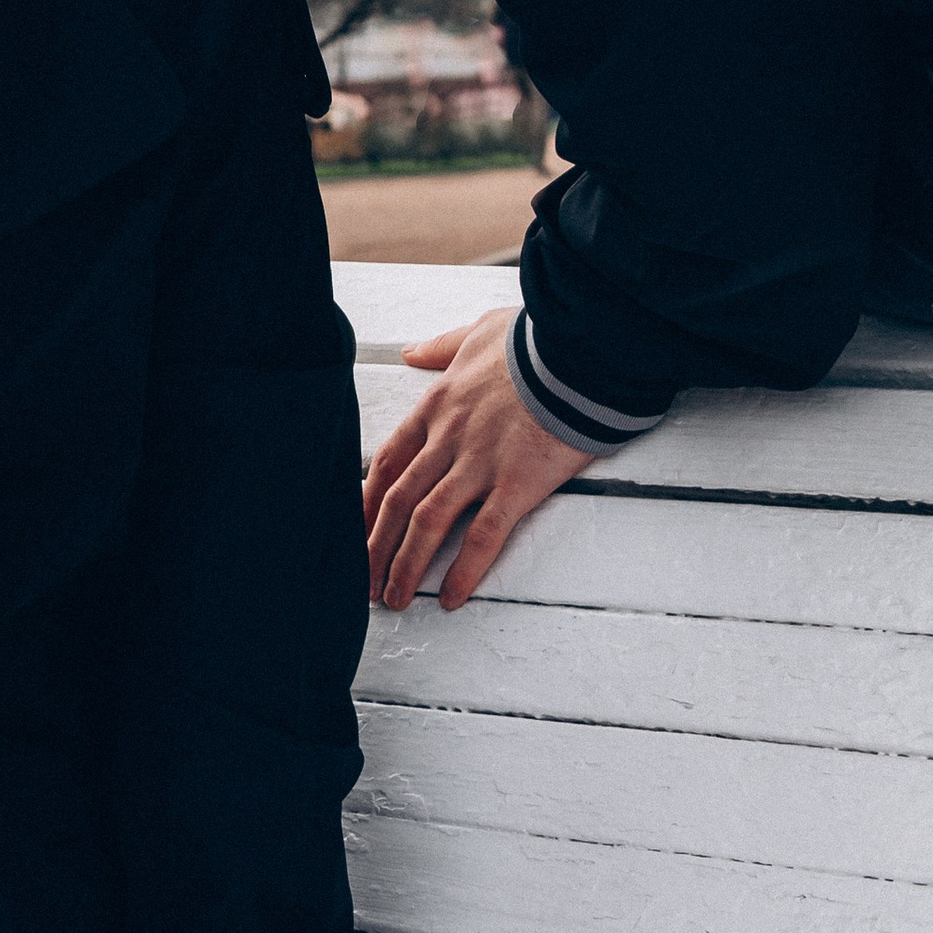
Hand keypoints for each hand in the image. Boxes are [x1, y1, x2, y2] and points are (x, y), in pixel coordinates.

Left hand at [362, 311, 592, 608]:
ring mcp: (480, 464)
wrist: (577, 352)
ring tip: (394, 599)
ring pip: (428, 522)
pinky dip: (463, 570)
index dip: (366, 499)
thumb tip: (412, 352)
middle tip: (364, 580)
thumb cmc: (532, 343)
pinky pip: (483, 536)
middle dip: (375, 545)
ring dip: (405, 565)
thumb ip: (440, 347)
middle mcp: (448, 439)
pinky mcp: (517, 485)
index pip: (387, 461)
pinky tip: (450, 597)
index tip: (354, 528)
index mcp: (436, 407)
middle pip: (398, 500)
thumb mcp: (477, 333)